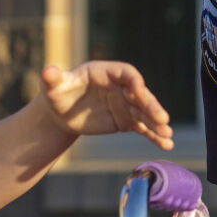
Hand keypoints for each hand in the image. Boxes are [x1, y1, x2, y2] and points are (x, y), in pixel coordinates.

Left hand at [39, 61, 173, 148]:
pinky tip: (166, 145)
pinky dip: (153, 136)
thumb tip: (48, 71)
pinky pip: (142, 128)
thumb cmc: (57, 92)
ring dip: (157, 124)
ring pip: (144, 114)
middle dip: (152, 107)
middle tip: (163, 119)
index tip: (141, 91)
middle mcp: (121, 87)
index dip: (135, 82)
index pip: (127, 74)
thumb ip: (53, 78)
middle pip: (141, 95)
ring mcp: (125, 105)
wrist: (60, 112)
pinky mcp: (125, 121)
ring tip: (168, 136)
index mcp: (107, 72)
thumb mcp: (52, 85)